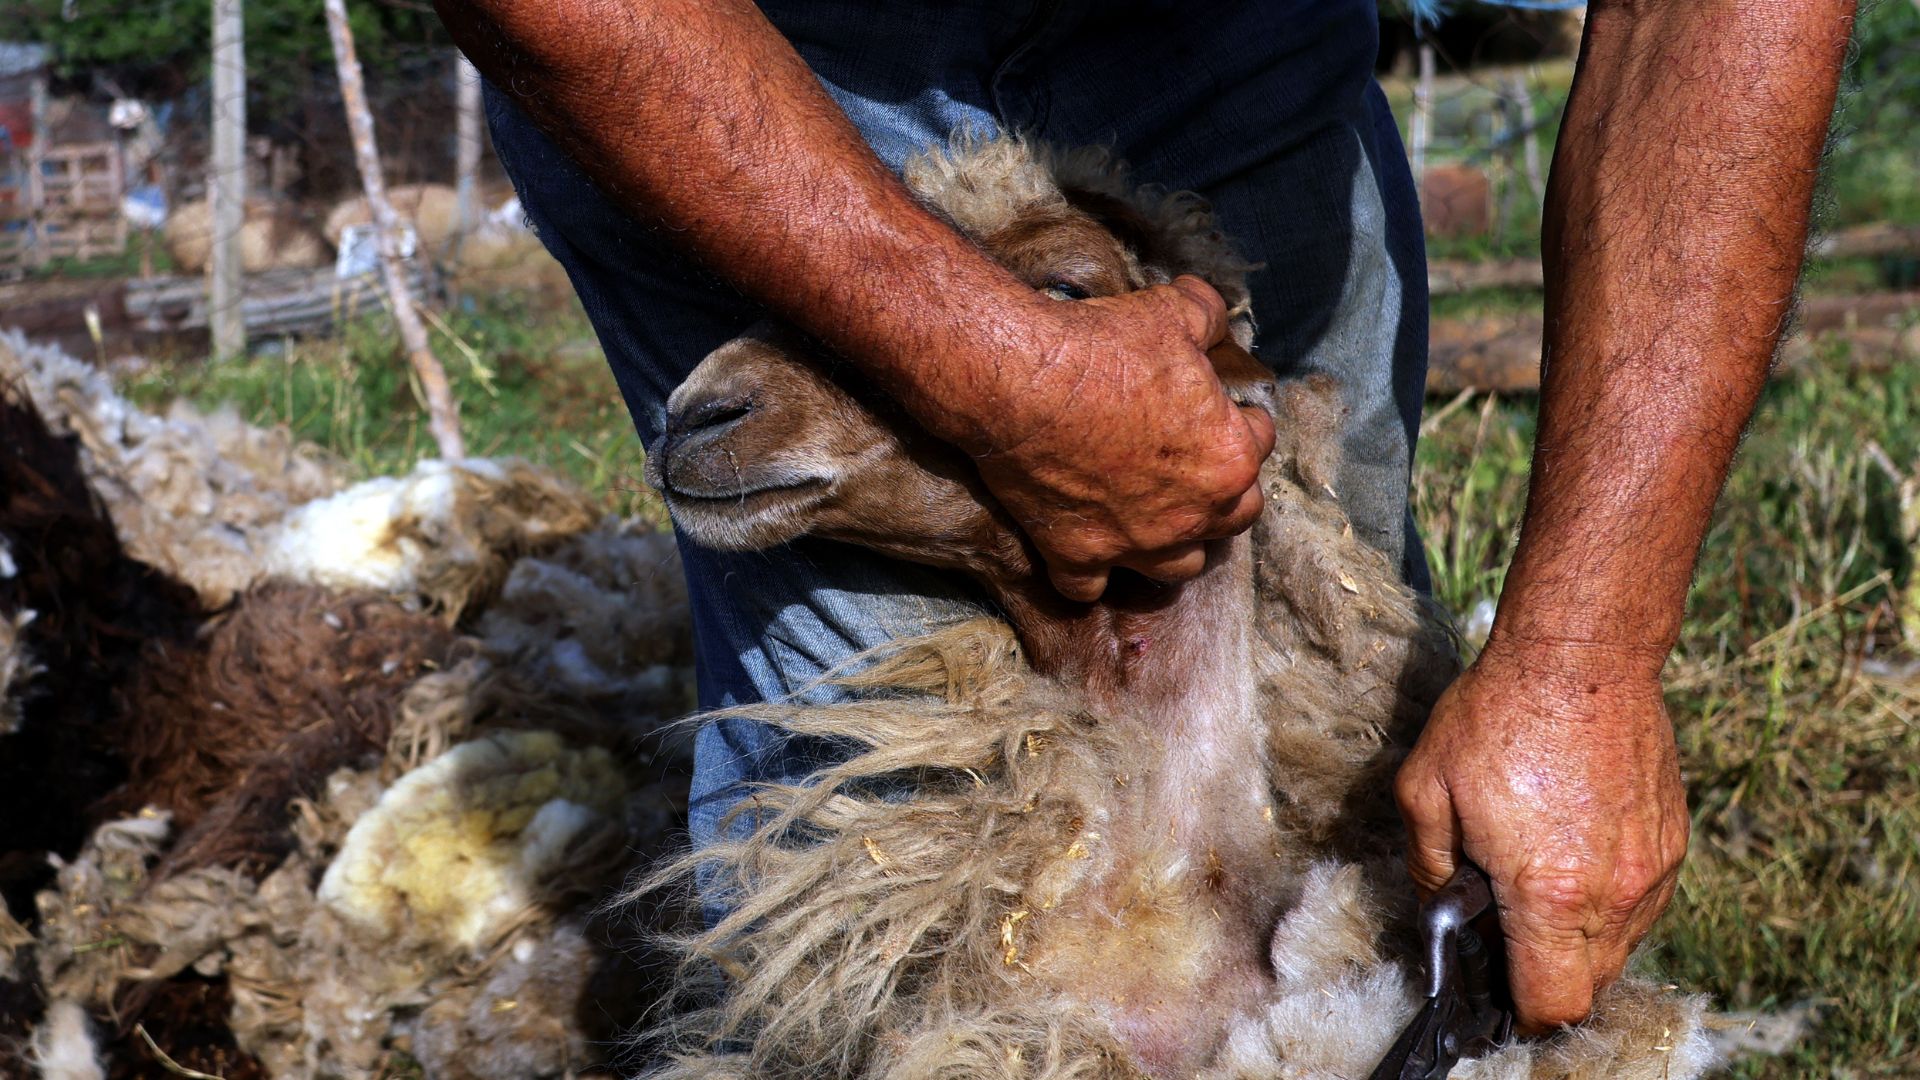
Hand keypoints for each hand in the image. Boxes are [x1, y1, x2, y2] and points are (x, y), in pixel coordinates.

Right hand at [965, 275, 1276, 600]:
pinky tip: (1087, 552)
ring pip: (1177, 567)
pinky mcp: (1077, 554)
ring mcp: (1134, 543)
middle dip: (1223, 492)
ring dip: (1174, 546)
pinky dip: (1090, 575)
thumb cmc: (1102, 347)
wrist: (1022, 380)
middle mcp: (1192, 514)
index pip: (1259, 445)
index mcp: (1228, 458)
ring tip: (1158, 519)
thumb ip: (1205, 315)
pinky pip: (1090, 588)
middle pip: (1233, 519)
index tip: (1222, 410)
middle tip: (1198, 465)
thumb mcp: (1170, 312)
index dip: (1241, 422)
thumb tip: (1210, 307)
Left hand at [1393, 636, 1689, 1032]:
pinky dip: (1607, 902)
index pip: (1553, 1004)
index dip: (1521, 1012)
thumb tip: (1437, 915)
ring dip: (1579, 939)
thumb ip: (1428, 870)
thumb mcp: (1426, 791)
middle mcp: (1615, 893)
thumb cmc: (1497, 715)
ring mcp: (1652, 870)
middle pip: (1589, 986)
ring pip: (1620, 948)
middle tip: (1506, 934)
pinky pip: (1642, 904)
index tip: (1498, 994)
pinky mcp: (1672, 843)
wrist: (1581, 655)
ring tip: (1537, 884)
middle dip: (1546, 976)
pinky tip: (1571, 855)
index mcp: (1550, 893)